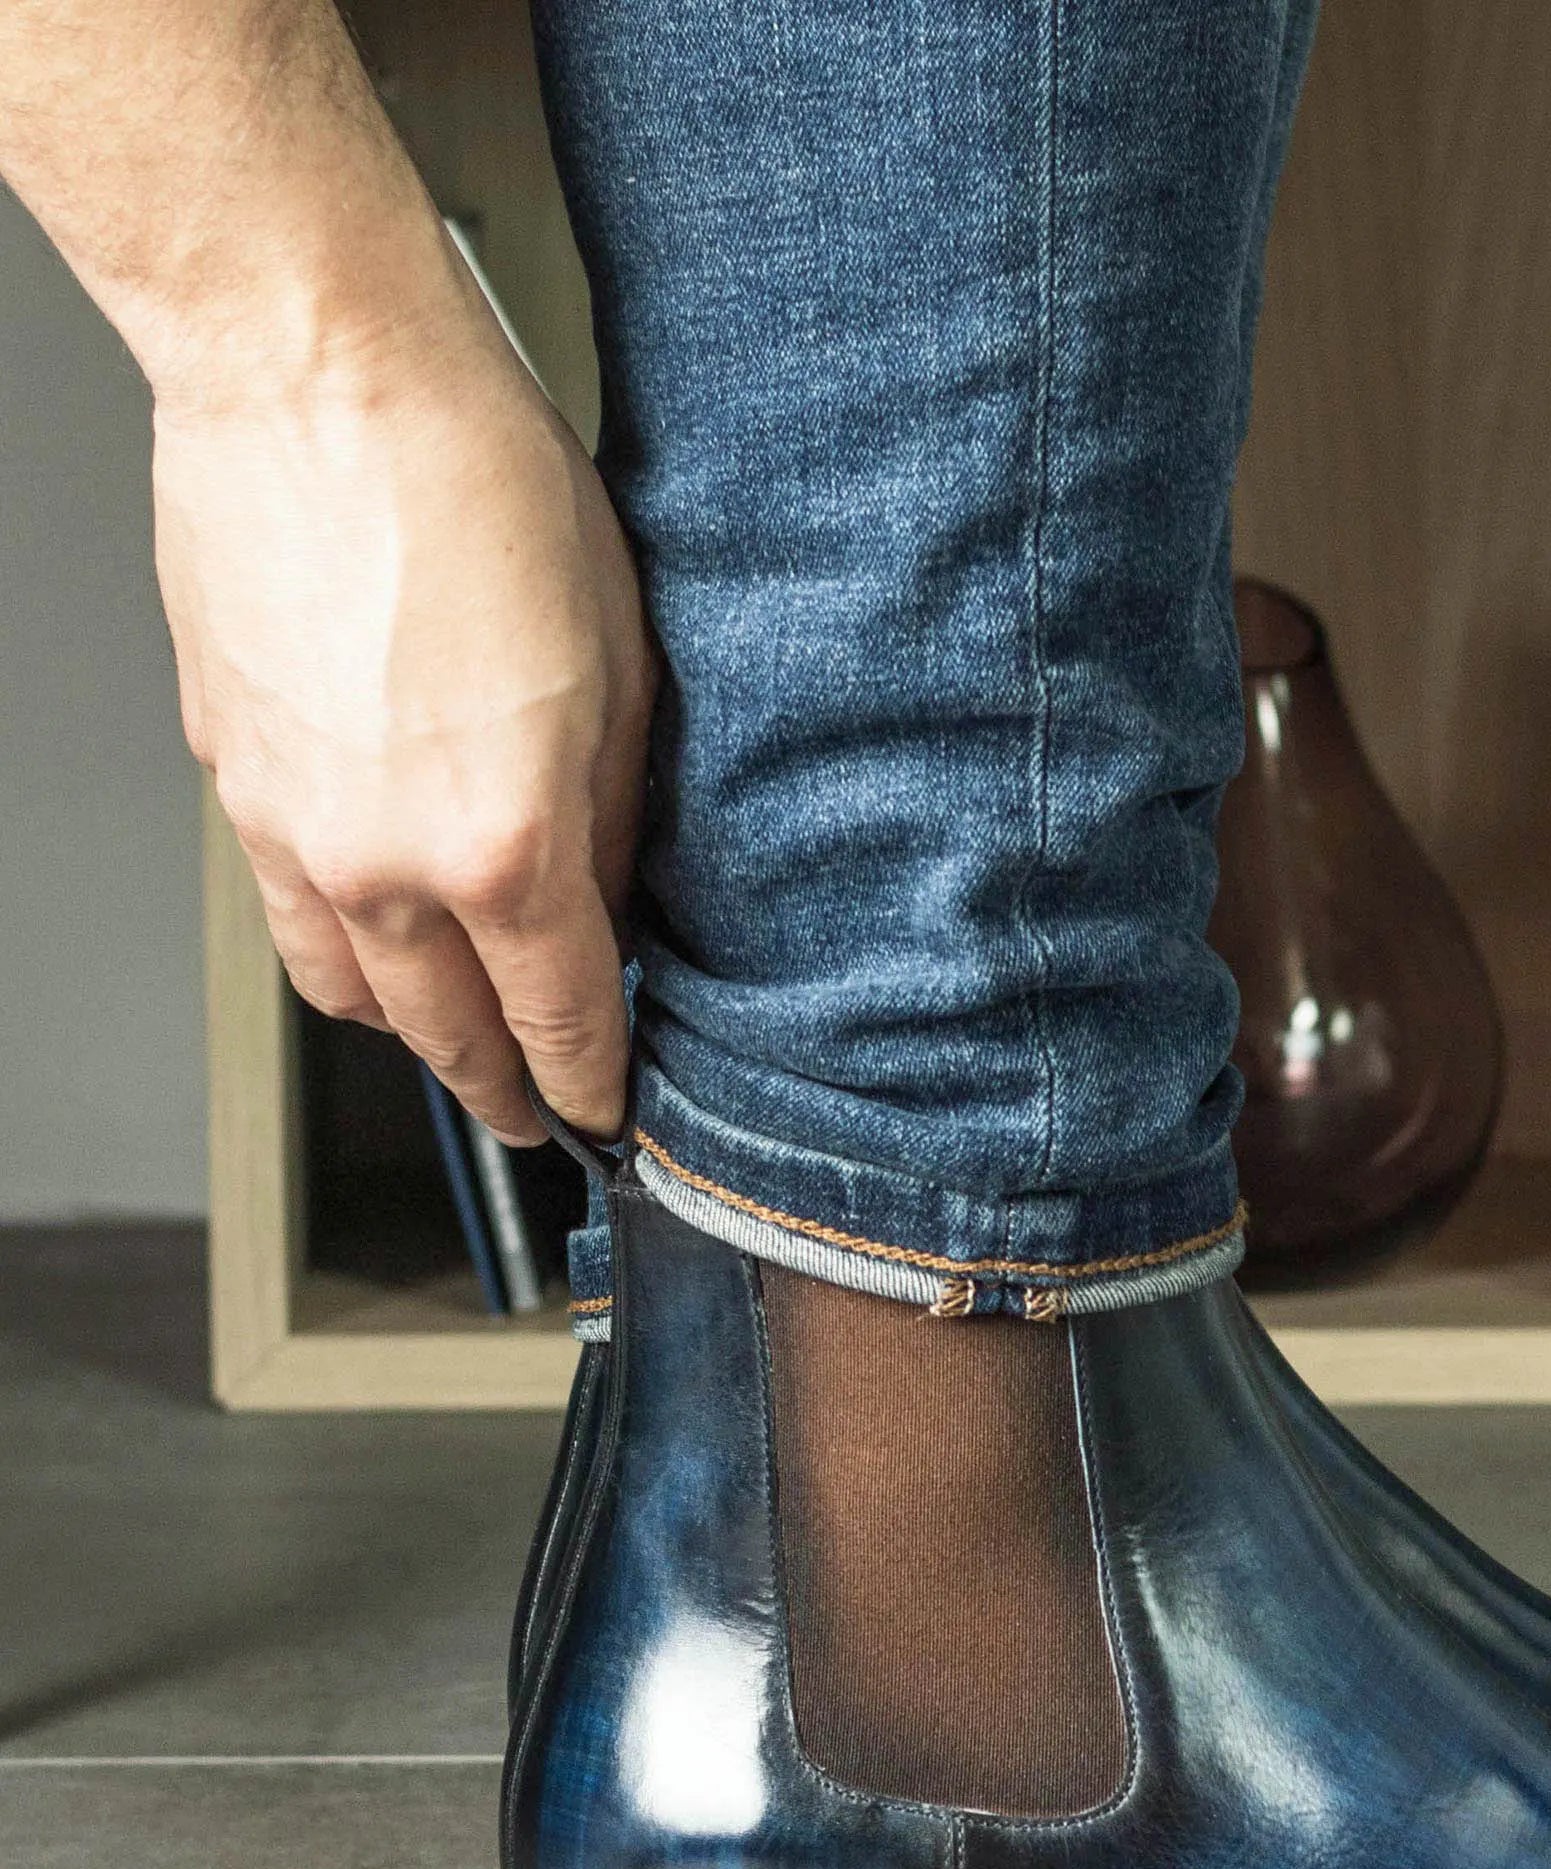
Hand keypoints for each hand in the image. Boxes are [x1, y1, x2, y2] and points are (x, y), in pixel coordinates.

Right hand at [154, 314, 652, 1143]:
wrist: (318, 374)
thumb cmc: (476, 484)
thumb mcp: (623, 669)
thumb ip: (612, 817)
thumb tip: (605, 895)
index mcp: (503, 848)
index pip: (558, 1023)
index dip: (590, 1085)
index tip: (606, 1114)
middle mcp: (382, 863)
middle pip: (446, 1039)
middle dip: (501, 1090)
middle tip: (536, 1114)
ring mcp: (288, 827)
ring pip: (346, 992)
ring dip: (410, 1032)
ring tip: (457, 1037)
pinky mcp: (228, 775)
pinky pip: (283, 909)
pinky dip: (337, 948)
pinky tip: (375, 932)